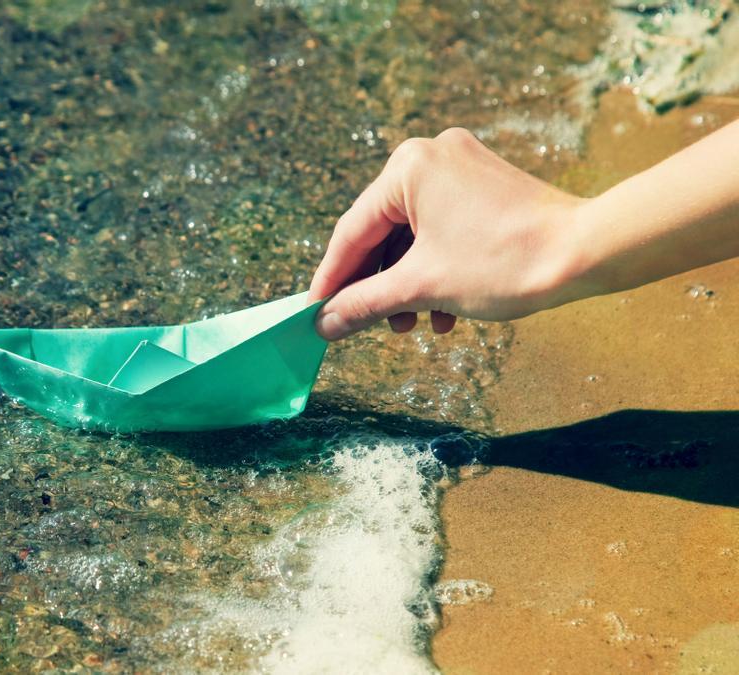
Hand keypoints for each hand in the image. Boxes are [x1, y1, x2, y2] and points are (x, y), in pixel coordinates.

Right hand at [308, 128, 584, 339]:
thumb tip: (324, 324)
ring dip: (407, 285)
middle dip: (376, 287)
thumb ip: (364, 304)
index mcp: (408, 168)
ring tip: (412, 327)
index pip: (352, 232)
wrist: (588, 252)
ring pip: (412, 236)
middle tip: (362, 328)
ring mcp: (461, 167)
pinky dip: (435, 268)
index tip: (312, 314)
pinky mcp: (484, 185)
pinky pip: (441, 229)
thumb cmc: (506, 262)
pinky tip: (443, 311)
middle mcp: (431, 156)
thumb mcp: (421, 288)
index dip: (331, 280)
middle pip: (382, 233)